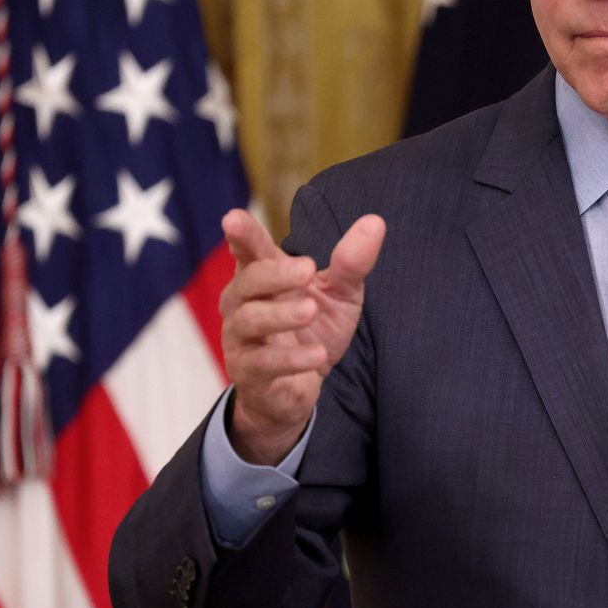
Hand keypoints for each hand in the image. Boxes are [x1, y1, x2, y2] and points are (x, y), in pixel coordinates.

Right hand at [217, 207, 385, 464]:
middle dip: (275, 274)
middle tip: (307, 269)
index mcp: (262, 277)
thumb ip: (351, 262)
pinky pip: (263, 363)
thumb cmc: (312, 329)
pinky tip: (316, 356)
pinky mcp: (250, 373)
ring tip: (310, 311)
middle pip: (249, 281)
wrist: (298, 388)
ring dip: (281, 315)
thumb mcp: (338, 295)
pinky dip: (291, 359)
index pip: (250, 251)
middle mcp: (243, 303)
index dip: (242, 235)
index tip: (233, 219)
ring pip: (250, 320)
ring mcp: (241, 339)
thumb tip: (375, 222)